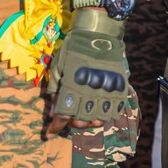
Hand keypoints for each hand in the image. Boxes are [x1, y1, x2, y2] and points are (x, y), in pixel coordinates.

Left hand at [44, 8, 134, 134]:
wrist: (98, 33)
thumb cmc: (73, 48)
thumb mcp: (58, 67)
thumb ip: (55, 89)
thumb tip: (54, 109)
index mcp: (73, 87)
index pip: (63, 115)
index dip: (55, 128)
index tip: (48, 134)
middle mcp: (90, 92)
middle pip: (81, 121)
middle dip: (73, 123)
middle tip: (70, 117)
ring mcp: (107, 90)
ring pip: (99, 118)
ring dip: (90, 121)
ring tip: (86, 115)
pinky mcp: (119, 86)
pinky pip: (115, 109)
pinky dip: (107, 113)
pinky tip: (100, 110)